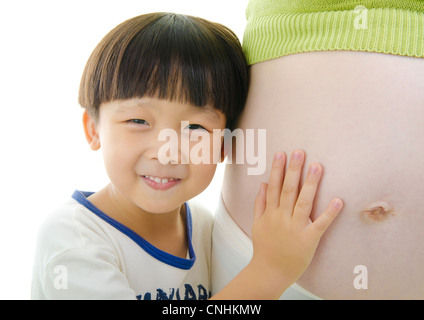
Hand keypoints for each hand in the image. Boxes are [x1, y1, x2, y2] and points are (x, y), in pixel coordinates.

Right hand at [251, 150, 342, 288]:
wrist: (270, 272)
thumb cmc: (264, 247)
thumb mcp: (257, 224)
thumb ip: (260, 203)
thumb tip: (262, 183)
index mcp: (270, 213)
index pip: (274, 187)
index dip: (277, 170)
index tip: (281, 154)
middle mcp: (282, 218)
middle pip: (288, 190)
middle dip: (293, 170)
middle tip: (299, 152)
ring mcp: (296, 228)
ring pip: (304, 202)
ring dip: (310, 184)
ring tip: (317, 166)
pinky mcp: (309, 239)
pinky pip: (320, 224)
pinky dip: (329, 213)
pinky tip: (338, 200)